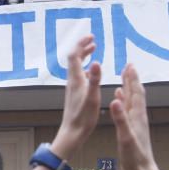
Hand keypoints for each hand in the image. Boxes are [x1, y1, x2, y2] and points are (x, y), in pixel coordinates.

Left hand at [52, 35, 101, 155]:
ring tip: (93, 50)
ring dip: (83, 57)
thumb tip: (96, 62)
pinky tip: (91, 73)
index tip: (91, 37)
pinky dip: (85, 69)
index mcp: (76, 80)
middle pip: (74, 59)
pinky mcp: (75, 94)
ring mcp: (72, 88)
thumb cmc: (83, 118)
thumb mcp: (93, 98)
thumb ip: (95, 80)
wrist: (72, 133)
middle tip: (93, 40)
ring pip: (76, 67)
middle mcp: (72, 81)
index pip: (74, 56)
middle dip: (82, 47)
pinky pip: (79, 76)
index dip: (81, 44)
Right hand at [110, 64, 157, 169]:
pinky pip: (128, 110)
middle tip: (128, 65)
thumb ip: (120, 118)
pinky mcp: (133, 129)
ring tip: (124, 78)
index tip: (129, 65)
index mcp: (137, 117)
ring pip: (132, 101)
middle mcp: (138, 117)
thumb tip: (115, 100)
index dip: (132, 79)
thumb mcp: (125, 137)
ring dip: (128, 88)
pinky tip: (119, 100)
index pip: (135, 93)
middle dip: (131, 79)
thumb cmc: (134, 157)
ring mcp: (136, 123)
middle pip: (135, 94)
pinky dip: (124, 101)